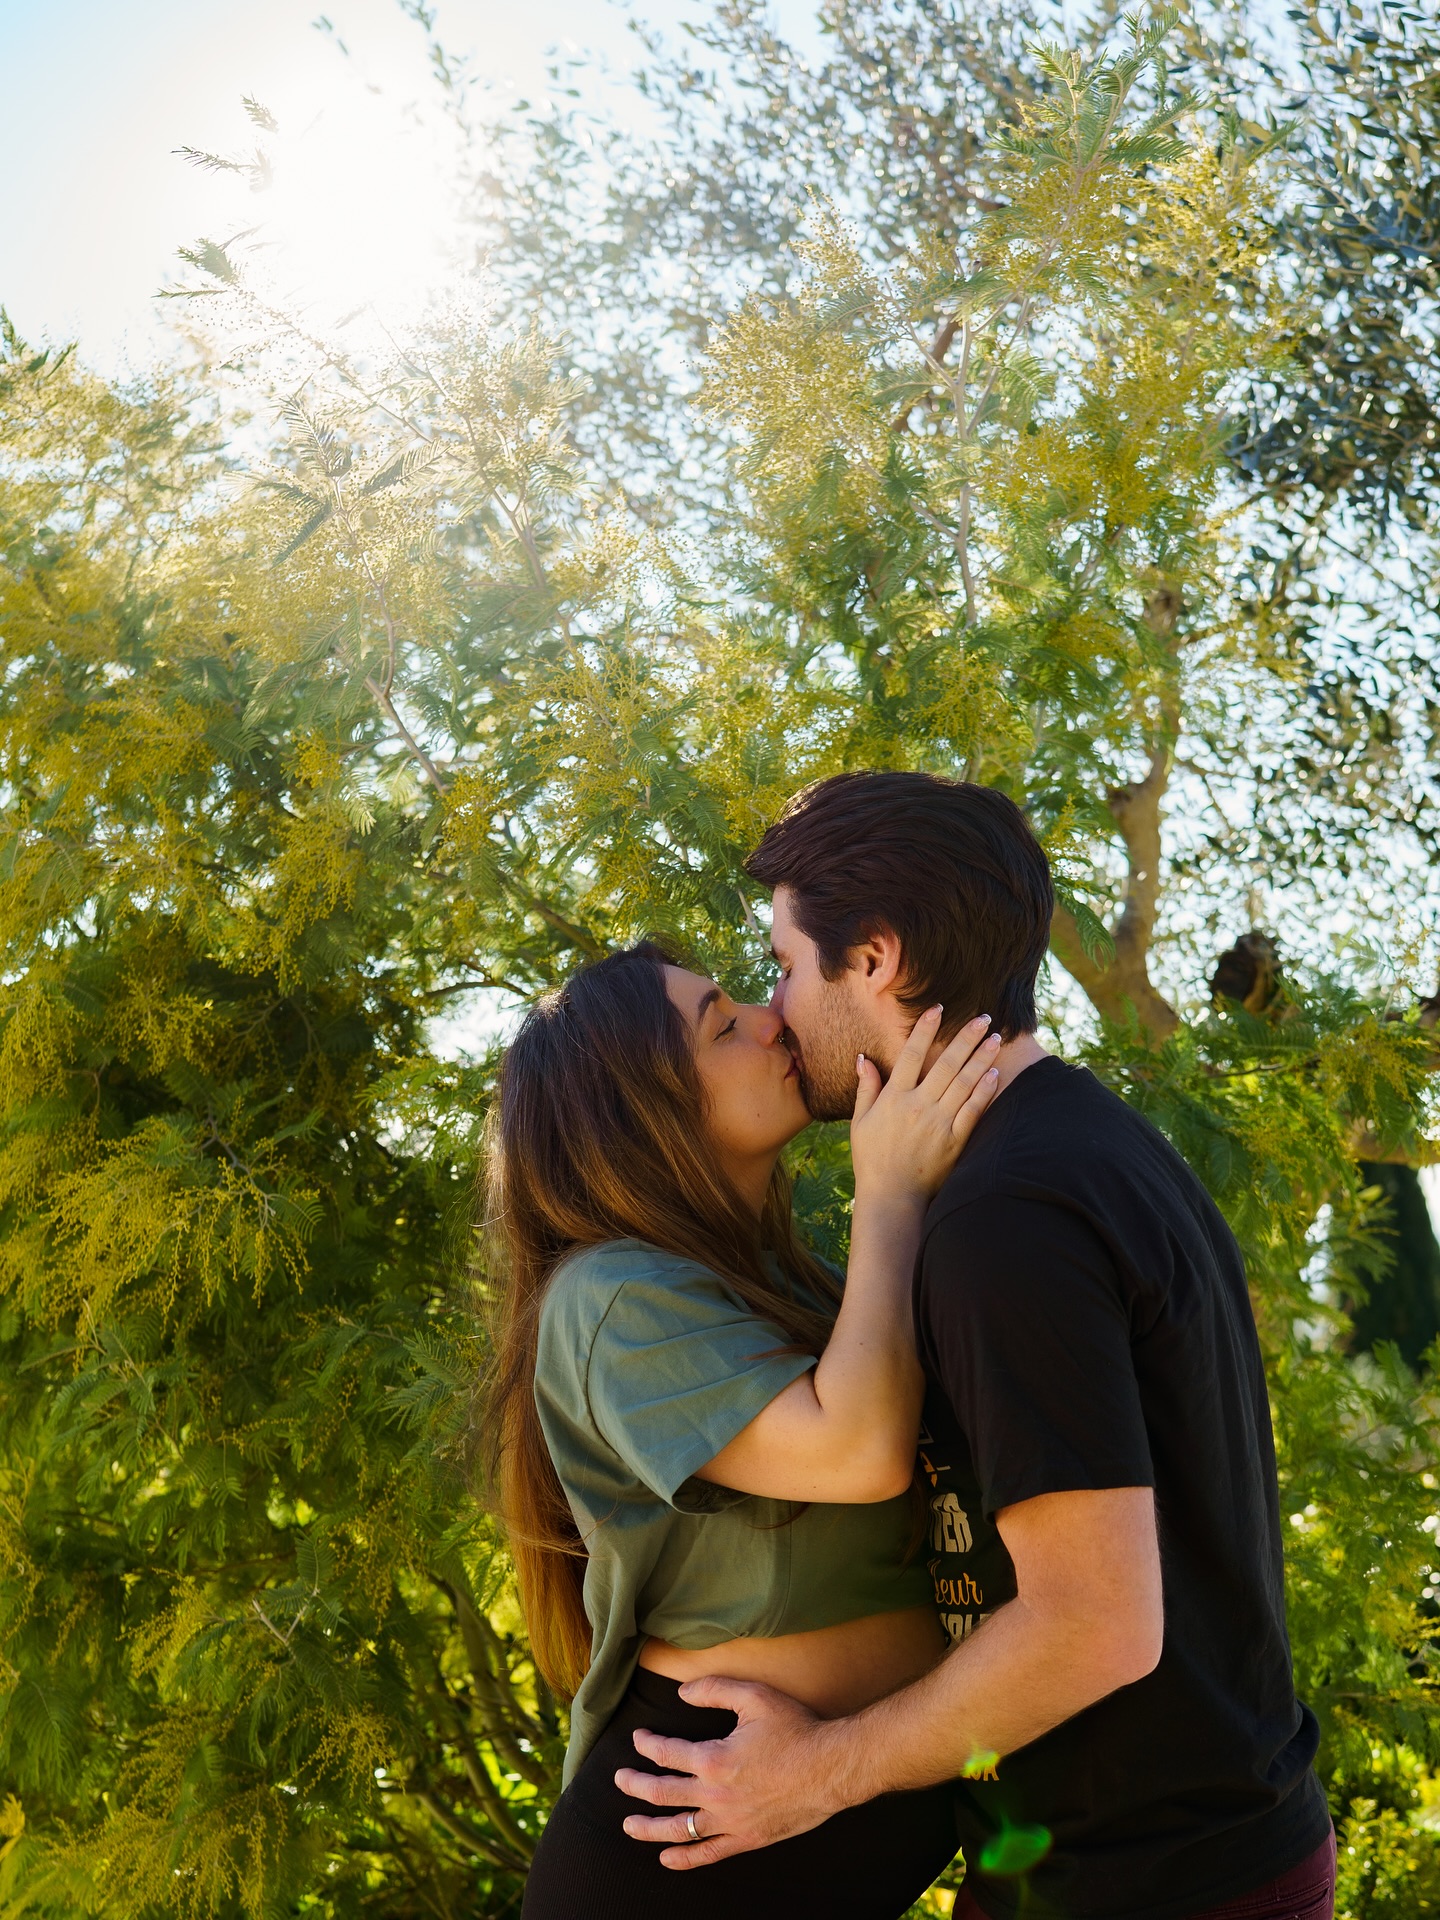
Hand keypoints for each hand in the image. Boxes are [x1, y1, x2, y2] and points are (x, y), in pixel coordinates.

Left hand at [614, 1676, 847, 1868]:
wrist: (831, 1767)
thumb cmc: (795, 1729)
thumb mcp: (754, 1696)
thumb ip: (714, 1689)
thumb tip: (681, 1692)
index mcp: (714, 1758)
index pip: (666, 1754)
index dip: (647, 1745)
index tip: (639, 1740)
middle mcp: (715, 1795)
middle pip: (662, 1793)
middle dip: (635, 1785)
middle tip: (619, 1780)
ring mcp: (730, 1822)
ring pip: (678, 1829)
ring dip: (649, 1828)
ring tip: (628, 1825)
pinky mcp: (747, 1839)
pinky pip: (708, 1854)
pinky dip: (684, 1859)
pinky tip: (667, 1859)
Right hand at [849, 1008, 1000, 1207]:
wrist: (891, 1196)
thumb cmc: (872, 1159)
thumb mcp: (860, 1121)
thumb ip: (866, 1088)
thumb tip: (864, 1059)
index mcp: (893, 1097)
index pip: (911, 1055)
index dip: (925, 1030)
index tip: (938, 1010)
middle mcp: (917, 1105)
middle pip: (945, 1064)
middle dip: (965, 1038)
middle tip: (983, 1017)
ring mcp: (938, 1123)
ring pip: (963, 1083)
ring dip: (981, 1059)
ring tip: (995, 1039)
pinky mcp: (954, 1141)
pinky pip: (972, 1111)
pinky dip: (984, 1092)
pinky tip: (995, 1075)